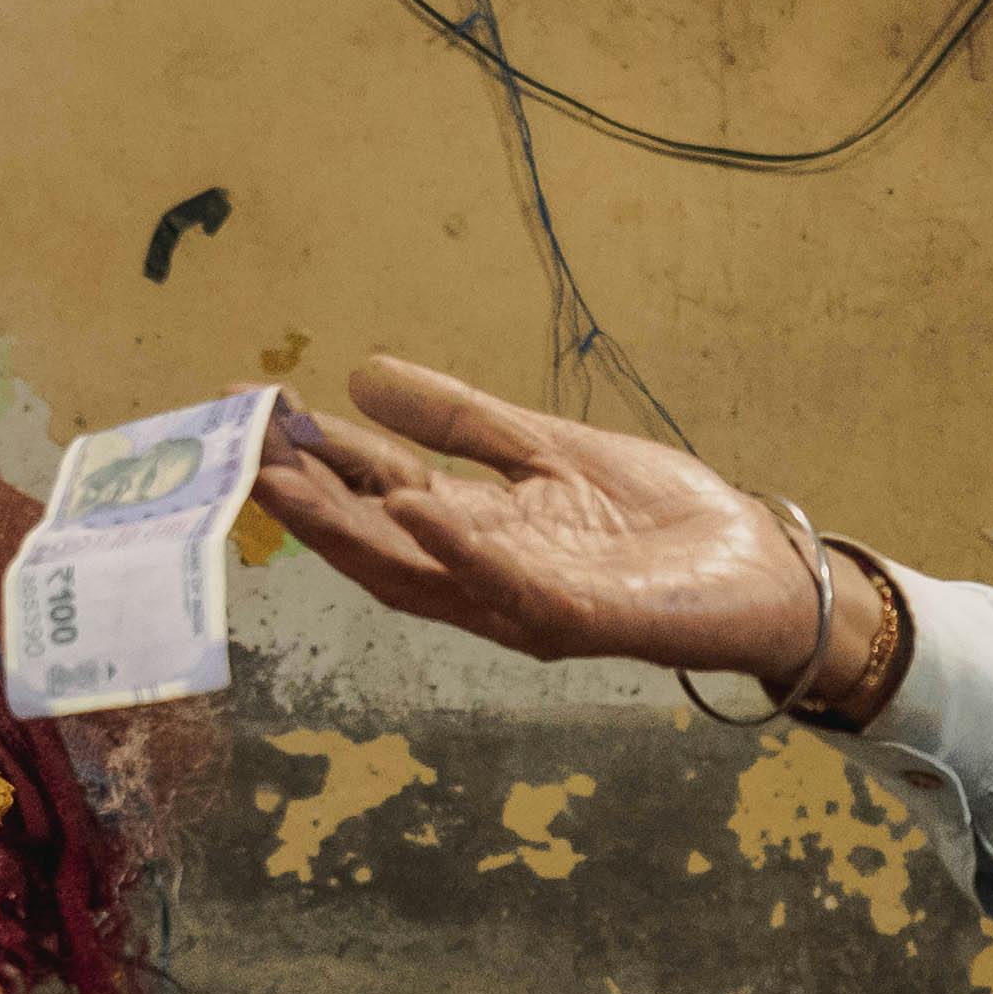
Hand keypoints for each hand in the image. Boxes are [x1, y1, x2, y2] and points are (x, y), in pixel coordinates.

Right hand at [257, 361, 829, 683]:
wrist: (756, 569)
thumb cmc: (658, 521)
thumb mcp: (548, 449)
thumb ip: (463, 422)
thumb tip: (364, 374)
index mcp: (476, 536)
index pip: (376, 494)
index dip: (312, 458)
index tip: (250, 410)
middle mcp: (485, 579)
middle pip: (376, 543)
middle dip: (304, 501)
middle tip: (236, 452)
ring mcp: (528, 603)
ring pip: (421, 572)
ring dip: (352, 530)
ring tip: (288, 483)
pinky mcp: (583, 619)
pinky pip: (511, 585)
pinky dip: (461, 550)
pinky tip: (416, 511)